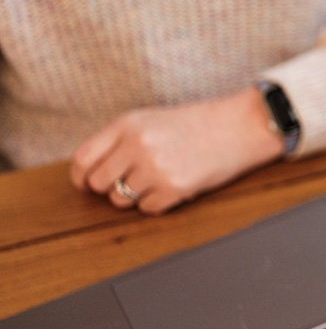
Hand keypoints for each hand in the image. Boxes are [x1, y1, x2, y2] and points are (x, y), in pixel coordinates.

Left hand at [70, 88, 284, 214]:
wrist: (241, 126)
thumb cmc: (199, 123)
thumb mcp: (153, 119)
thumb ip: (120, 140)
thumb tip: (91, 172)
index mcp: (128, 124)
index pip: (83, 159)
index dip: (82, 177)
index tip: (88, 183)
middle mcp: (137, 145)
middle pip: (99, 183)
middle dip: (111, 188)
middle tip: (131, 182)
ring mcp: (155, 167)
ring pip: (121, 200)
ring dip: (136, 196)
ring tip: (158, 179)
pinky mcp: (174, 188)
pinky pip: (148, 208)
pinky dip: (159, 202)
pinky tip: (174, 185)